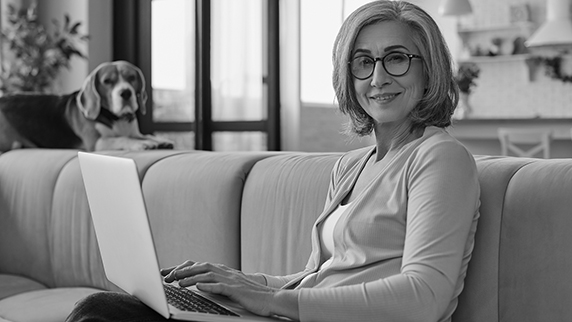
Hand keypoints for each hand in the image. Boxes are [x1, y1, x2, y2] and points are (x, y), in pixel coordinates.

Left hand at [161, 261, 298, 318]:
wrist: (271, 298)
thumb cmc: (251, 295)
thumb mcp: (232, 286)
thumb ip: (218, 283)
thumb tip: (200, 284)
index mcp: (224, 271)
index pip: (200, 265)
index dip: (183, 268)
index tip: (168, 272)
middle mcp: (226, 272)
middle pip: (201, 266)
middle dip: (183, 271)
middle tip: (167, 276)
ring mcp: (232, 280)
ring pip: (208, 275)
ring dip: (191, 278)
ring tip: (177, 282)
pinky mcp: (237, 290)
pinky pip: (221, 286)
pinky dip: (209, 286)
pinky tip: (199, 287)